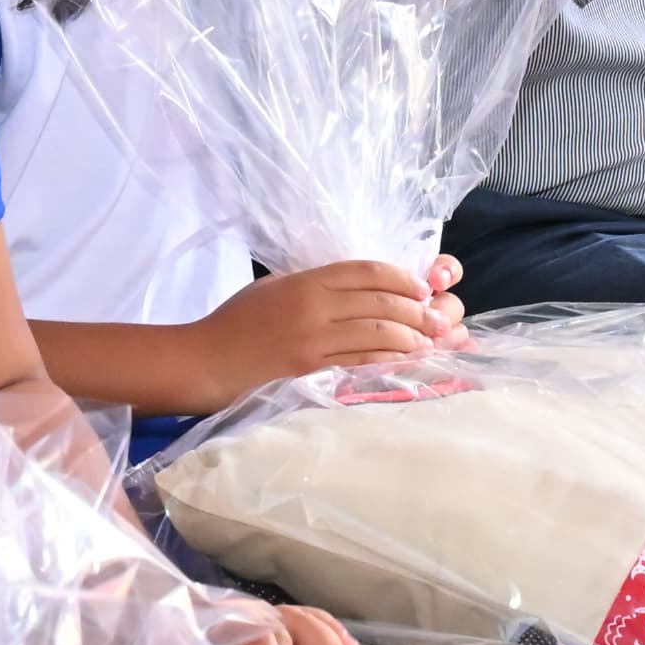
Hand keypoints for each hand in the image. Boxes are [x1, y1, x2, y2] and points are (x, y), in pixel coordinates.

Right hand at [189, 261, 453, 394]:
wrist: (205, 360)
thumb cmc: (234, 322)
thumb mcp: (272, 288)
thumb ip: (311, 285)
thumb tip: (352, 290)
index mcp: (305, 281)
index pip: (365, 272)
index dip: (400, 278)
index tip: (421, 288)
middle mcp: (314, 307)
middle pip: (380, 303)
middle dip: (417, 311)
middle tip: (439, 319)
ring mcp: (313, 342)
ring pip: (377, 335)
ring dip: (411, 339)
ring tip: (431, 342)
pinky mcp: (311, 372)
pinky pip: (360, 365)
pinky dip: (389, 363)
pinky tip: (406, 364)